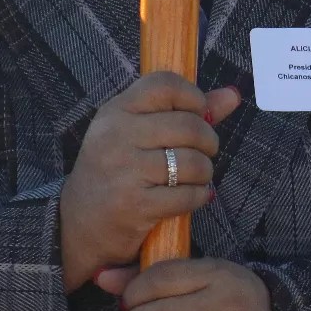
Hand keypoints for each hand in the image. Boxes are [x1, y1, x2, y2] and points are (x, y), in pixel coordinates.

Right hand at [59, 73, 242, 290]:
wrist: (78, 225)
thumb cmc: (116, 172)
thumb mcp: (139, 133)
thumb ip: (186, 112)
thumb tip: (232, 95)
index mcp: (116, 111)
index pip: (165, 84)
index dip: (193, 97)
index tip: (198, 114)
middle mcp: (116, 136)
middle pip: (189, 125)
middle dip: (208, 142)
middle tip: (204, 153)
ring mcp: (124, 170)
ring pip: (192, 162)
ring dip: (205, 173)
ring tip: (197, 177)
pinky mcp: (134, 205)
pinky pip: (187, 195)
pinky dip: (198, 197)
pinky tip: (192, 197)